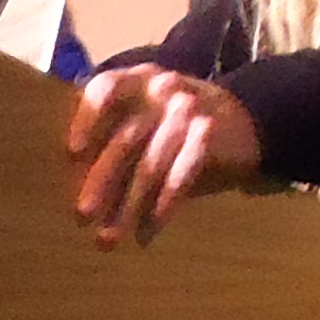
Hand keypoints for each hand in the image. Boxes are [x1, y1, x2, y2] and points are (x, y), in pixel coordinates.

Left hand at [66, 66, 263, 247]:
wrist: (249, 122)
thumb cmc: (177, 126)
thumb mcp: (146, 114)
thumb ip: (112, 134)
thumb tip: (69, 183)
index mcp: (137, 79)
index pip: (105, 88)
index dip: (86, 119)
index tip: (71, 154)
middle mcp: (162, 89)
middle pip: (124, 139)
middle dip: (100, 183)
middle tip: (81, 217)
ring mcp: (189, 111)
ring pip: (150, 166)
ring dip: (127, 208)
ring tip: (108, 239)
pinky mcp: (210, 137)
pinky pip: (180, 178)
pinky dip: (161, 209)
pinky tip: (147, 233)